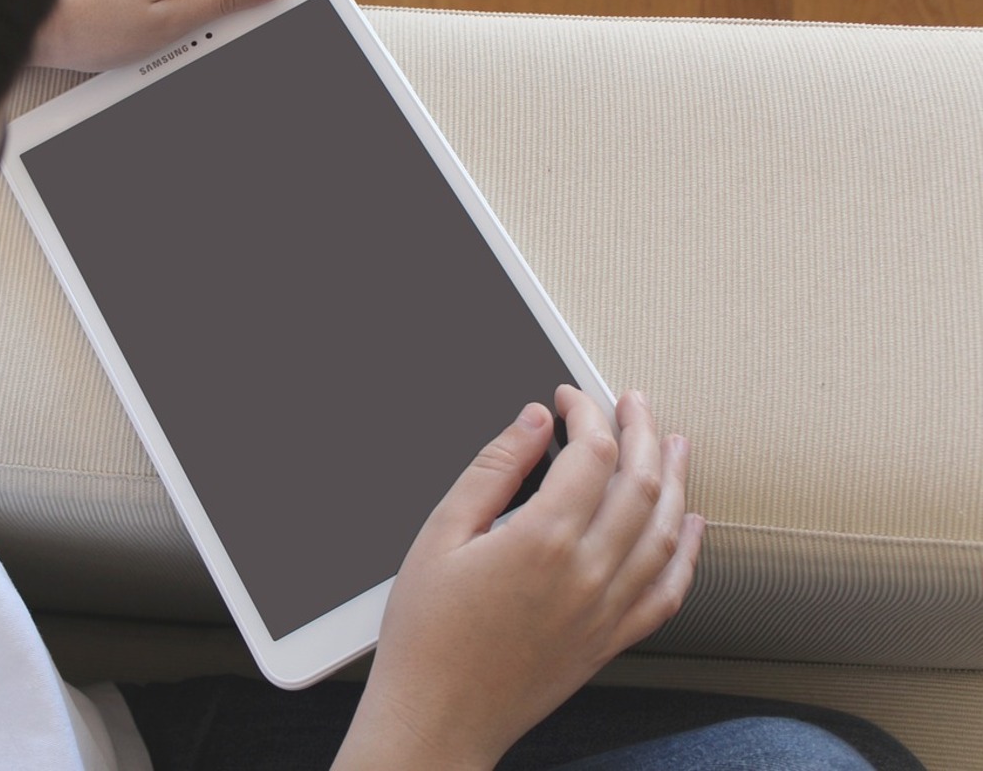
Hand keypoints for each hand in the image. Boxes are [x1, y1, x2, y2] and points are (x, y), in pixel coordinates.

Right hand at [334, 387, 703, 770]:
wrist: (439, 718)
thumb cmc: (426, 634)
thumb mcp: (439, 535)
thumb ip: (491, 470)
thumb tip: (529, 423)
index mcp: (541, 540)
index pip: (591, 454)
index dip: (587, 413)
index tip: (569, 398)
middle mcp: (586, 573)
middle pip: (639, 482)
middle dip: (640, 431)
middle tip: (632, 403)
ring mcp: (606, 610)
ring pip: (664, 530)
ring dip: (674, 479)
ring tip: (673, 444)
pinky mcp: (610, 640)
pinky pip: (668, 591)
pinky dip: (688, 552)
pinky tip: (690, 526)